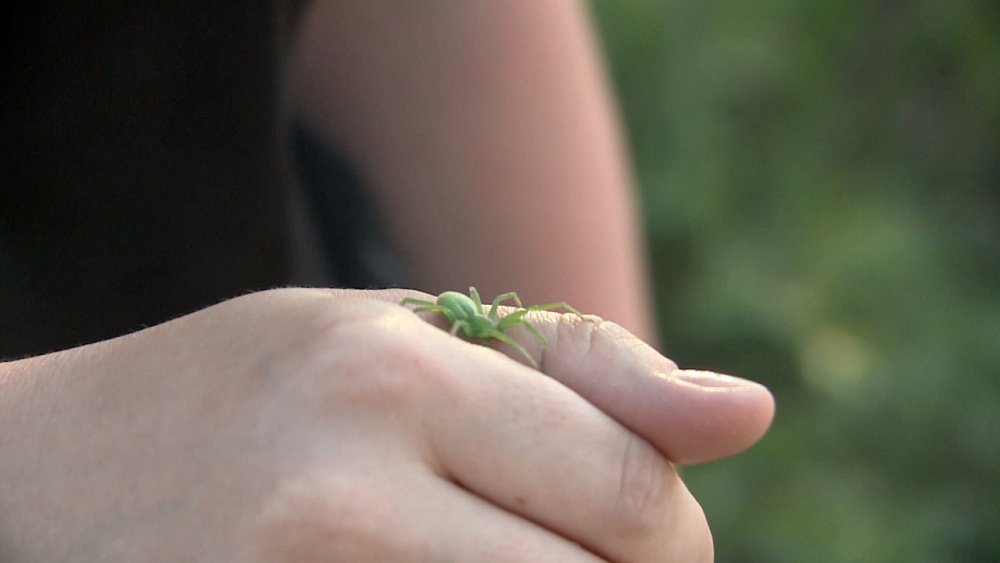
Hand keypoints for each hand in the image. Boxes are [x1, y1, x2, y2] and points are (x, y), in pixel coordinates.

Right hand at [0, 288, 772, 560]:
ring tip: (492, 556)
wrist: (34, 476)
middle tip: (574, 556)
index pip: (632, 491)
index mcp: (391, 379)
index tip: (645, 535)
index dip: (672, 533)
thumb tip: (752, 414)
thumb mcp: (398, 332)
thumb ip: (581, 368)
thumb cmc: (243, 389)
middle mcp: (344, 496)